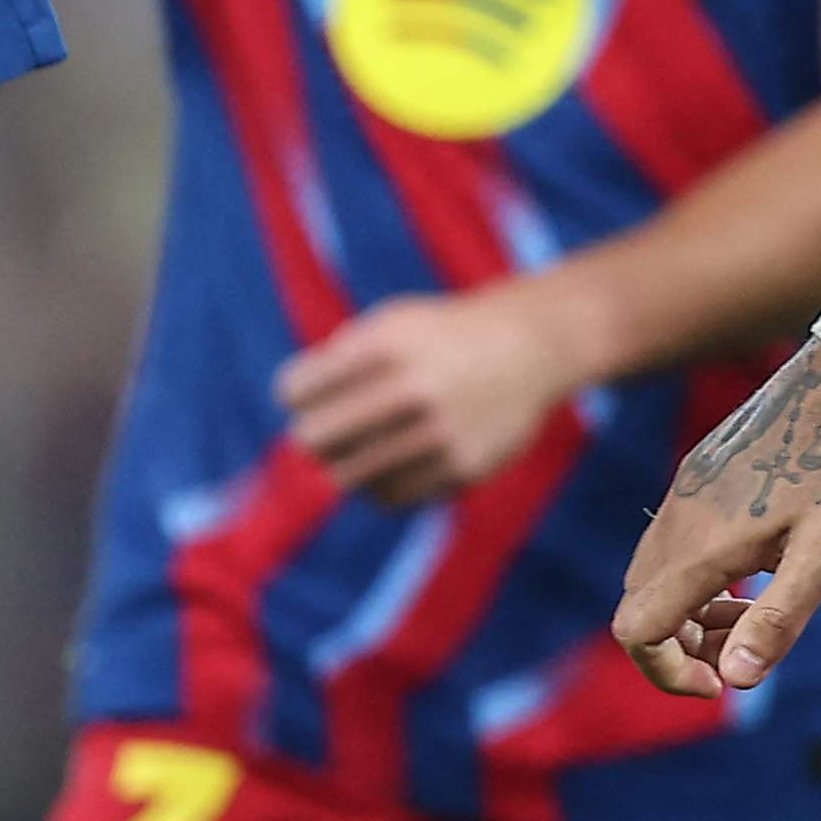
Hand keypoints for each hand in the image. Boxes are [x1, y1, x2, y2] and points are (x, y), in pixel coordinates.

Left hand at [280, 282, 598, 504]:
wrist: (528, 346)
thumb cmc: (440, 336)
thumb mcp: (389, 322)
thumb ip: (337, 359)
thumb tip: (292, 417)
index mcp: (385, 344)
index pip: (296, 389)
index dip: (294, 395)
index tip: (308, 396)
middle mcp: (413, 387)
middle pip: (313, 439)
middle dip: (311, 437)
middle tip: (323, 435)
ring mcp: (440, 431)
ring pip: (348, 477)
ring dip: (344, 467)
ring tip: (354, 454)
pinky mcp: (463, 466)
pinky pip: (391, 497)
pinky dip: (380, 487)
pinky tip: (389, 468)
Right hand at [610, 344, 820, 696]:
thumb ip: (779, 618)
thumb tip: (735, 682)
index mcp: (703, 547)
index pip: (638, 632)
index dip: (668, 673)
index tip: (723, 684)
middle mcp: (678, 521)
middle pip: (640, 611)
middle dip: (683, 648)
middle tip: (748, 648)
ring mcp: (682, 496)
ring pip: (654, 579)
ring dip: (692, 615)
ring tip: (756, 611)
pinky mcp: (695, 479)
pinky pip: (672, 548)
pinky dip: (698, 581)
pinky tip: (755, 570)